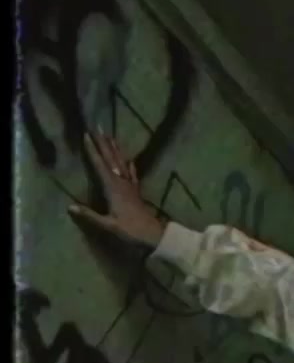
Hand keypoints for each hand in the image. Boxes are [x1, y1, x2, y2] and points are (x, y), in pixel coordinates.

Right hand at [68, 131, 167, 247]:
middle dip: (103, 143)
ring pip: (122, 163)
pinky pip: (132, 174)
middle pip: (111, 159)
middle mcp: (122, 183)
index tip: (87, 135)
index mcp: (113, 188)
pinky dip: (130, 165)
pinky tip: (129, 159)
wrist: (154, 234)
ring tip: (110, 136)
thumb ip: (89, 216)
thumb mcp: (108, 225)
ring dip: (115, 149)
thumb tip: (69, 206)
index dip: (93, 150)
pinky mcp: (136, 191)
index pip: (100, 165)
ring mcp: (130, 186)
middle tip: (98, 127)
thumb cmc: (130, 230)